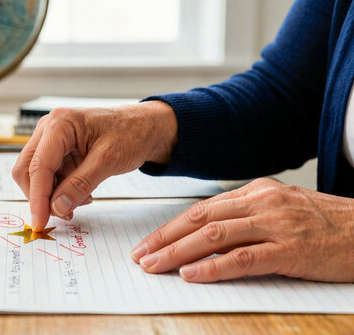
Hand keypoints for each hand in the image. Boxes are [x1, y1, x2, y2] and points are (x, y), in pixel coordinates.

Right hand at [12, 101, 177, 230]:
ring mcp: (50, 139)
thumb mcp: (108, 160)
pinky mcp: (56, 151)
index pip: (38, 166)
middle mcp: (49, 129)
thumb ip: (80, 184)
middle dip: (41, 196)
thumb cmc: (130, 133)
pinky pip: (48, 176)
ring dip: (52, 195)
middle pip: (27, 170)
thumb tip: (57, 208)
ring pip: (35, 176)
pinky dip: (60, 190)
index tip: (40, 222)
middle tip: (63, 215)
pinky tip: (81, 194)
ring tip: (81, 201)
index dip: (37, 197)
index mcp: (60, 124)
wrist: (143, 127)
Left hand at [132, 178, 353, 282]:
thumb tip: (206, 236)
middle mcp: (261, 203)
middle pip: (199, 219)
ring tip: (155, 266)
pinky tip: (191, 274)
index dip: (170, 227)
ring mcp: (275, 225)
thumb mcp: (282, 210)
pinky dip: (213, 267)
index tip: (148, 243)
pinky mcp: (290, 249)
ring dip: (178, 252)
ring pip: (214, 235)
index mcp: (256, 192)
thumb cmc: (326, 224)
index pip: (200, 209)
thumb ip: (246, 218)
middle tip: (140, 255)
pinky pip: (243, 258)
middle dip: (164, 239)